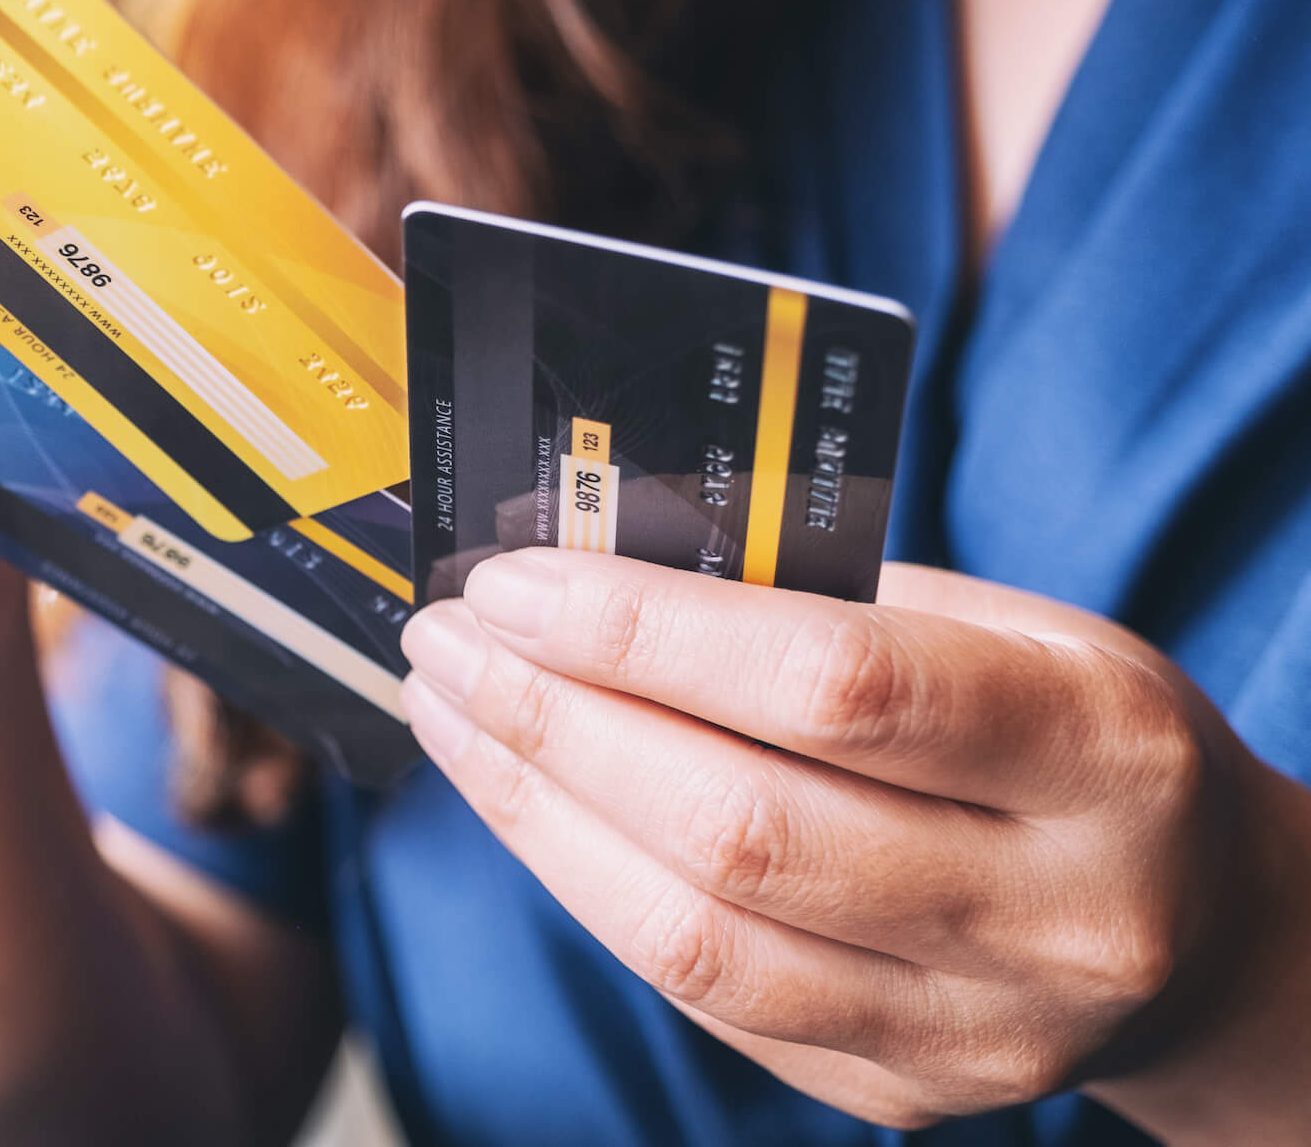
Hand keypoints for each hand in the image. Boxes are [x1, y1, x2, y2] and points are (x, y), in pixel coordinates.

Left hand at [399, 551, 1310, 1136]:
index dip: (645, 632)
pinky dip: (587, 883)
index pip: (835, 688)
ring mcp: (972, 1030)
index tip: (514, 581)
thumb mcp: (1013, 625)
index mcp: (1098, 754)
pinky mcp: (895, 1092)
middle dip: (552, 722)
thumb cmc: (1076, 736)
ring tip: (453, 713)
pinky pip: (697, 991)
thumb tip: (596, 558)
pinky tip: (527, 802)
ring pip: (693, 935)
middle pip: (736, 828)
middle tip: (446, 640)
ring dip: (534, 812)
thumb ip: (823, 596)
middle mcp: (1051, 916)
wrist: (1204, 931)